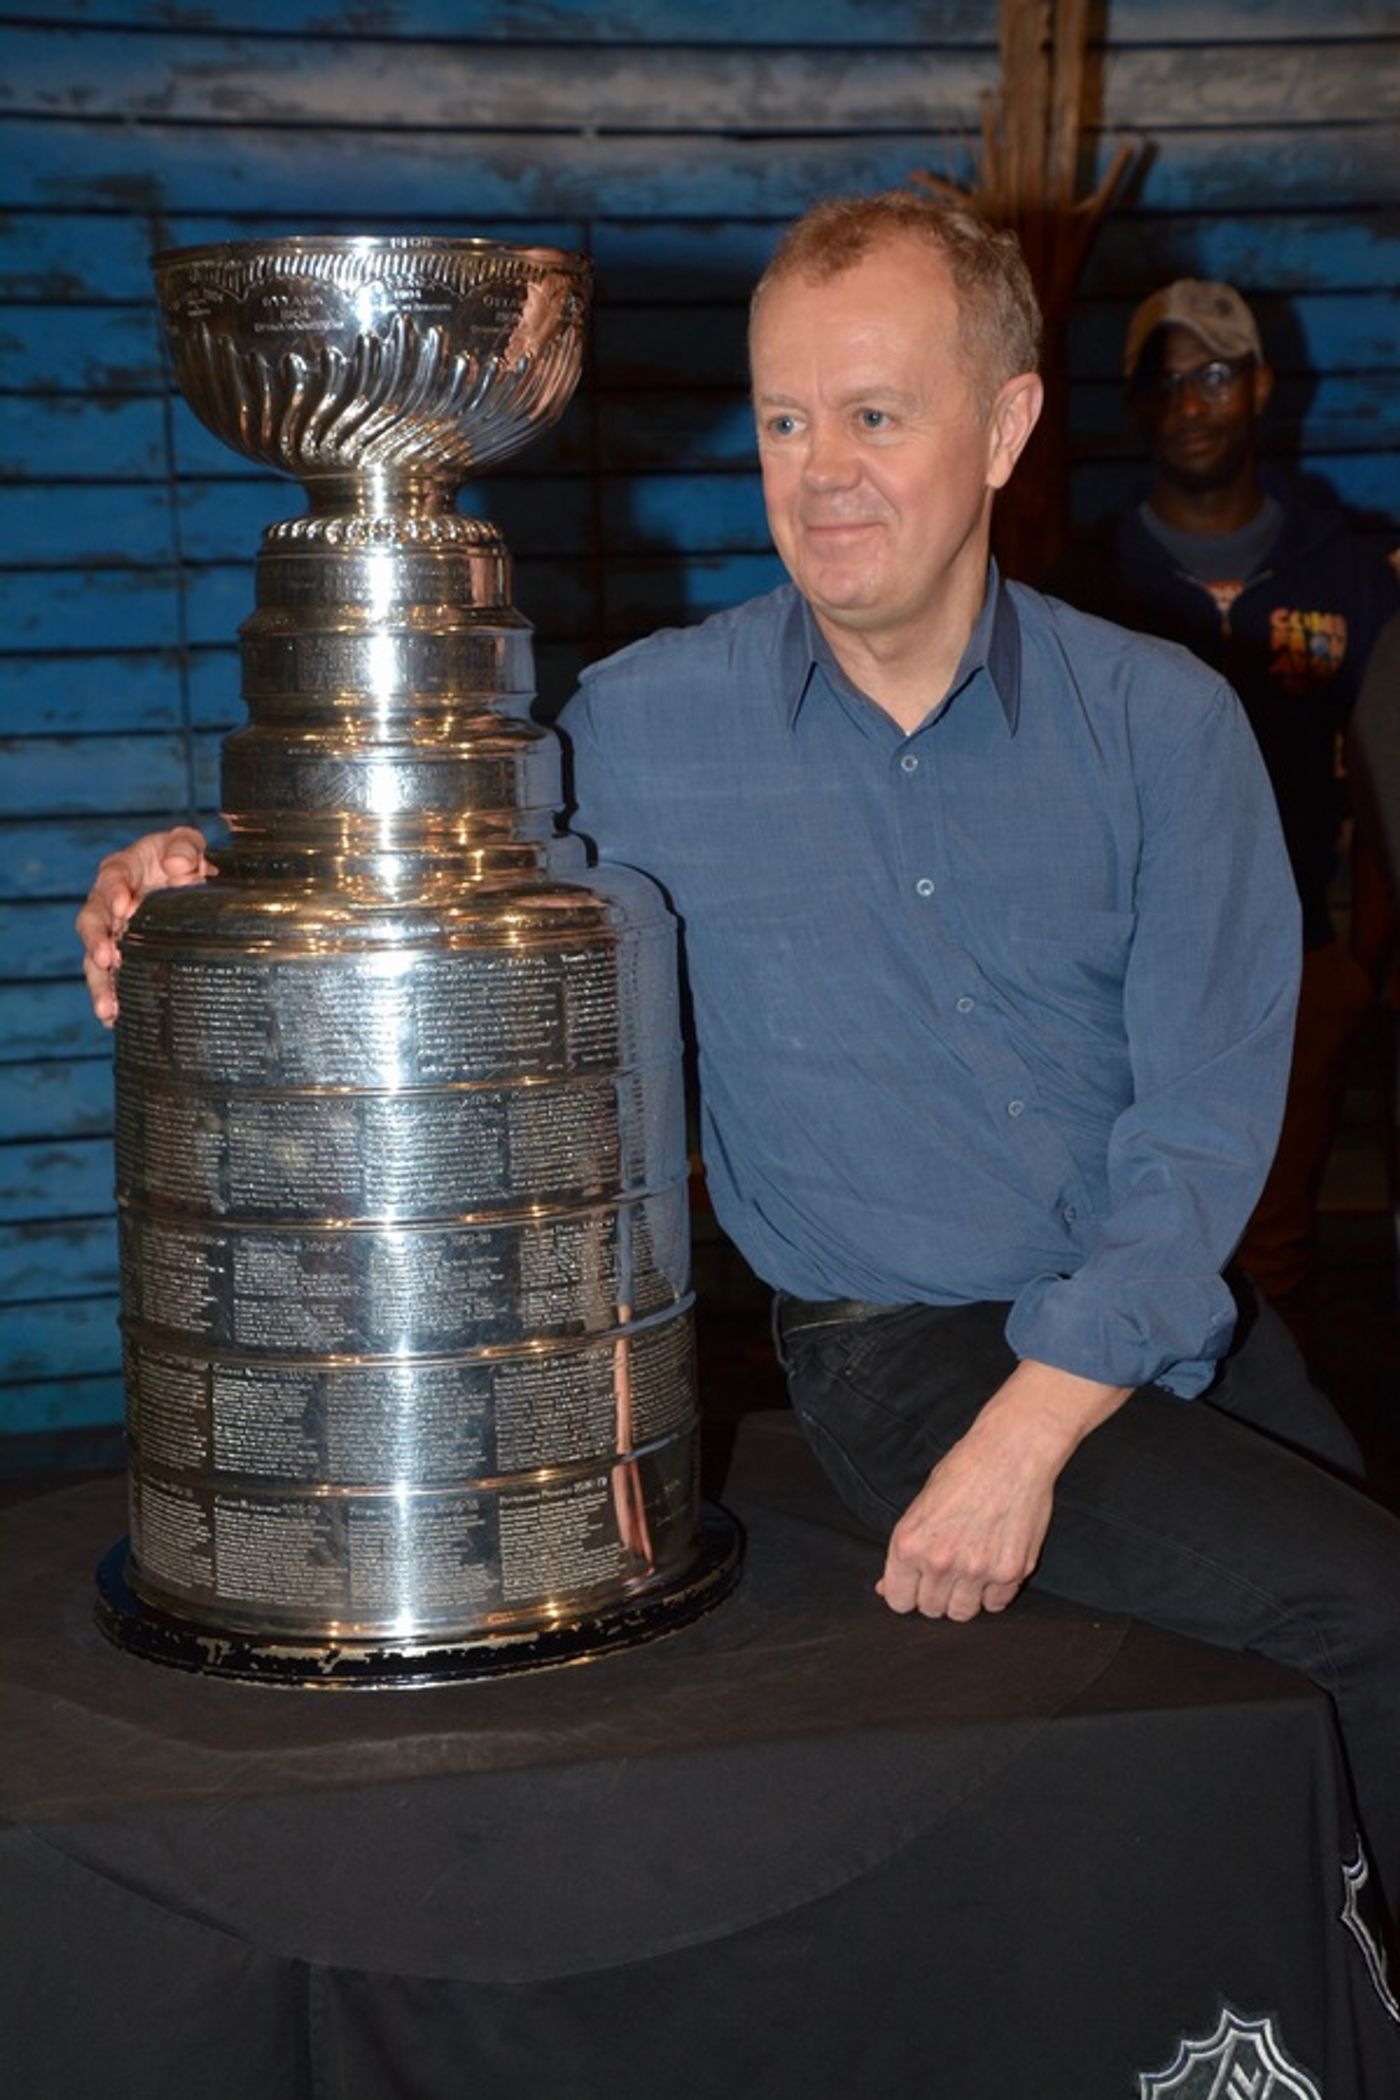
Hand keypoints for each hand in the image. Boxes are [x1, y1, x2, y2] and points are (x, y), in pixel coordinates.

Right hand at [75, 827, 214, 1025]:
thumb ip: (184, 846)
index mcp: (121, 870)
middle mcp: (109, 903)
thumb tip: (178, 866)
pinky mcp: (122, 957)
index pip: (111, 879)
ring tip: (107, 1008)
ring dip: (100, 983)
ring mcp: (113, 933)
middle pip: (92, 922)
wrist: (193, 882)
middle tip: (105, 959)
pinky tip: (114, 1019)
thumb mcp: (187, 842)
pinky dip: (111, 998)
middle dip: (96, 942)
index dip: (113, 893)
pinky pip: (112, 978)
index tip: (123, 907)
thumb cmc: (185, 857)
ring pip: (96, 958)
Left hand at [875, 1359, 1130, 1621]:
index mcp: (910, 1545)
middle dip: (936, 1594)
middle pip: (931, 1610)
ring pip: (963, 1613)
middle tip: (948, 1569)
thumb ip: (905, 1552)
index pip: (899, 1601)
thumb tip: (886, 1588)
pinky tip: (993, 1564)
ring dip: (964, 1597)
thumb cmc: (962, 1470)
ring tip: (971, 1568)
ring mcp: (978, 1570)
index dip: (907, 1593)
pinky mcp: (1012, 1571)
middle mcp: (941, 1563)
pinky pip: (996, 1604)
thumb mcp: (920, 1505)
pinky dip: (994, 1591)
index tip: (917, 1584)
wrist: (1012, 1451)